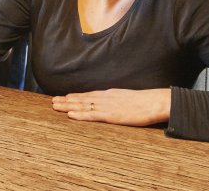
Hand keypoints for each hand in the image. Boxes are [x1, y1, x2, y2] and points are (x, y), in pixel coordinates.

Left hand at [51, 88, 170, 126]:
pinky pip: (92, 115)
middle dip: (67, 100)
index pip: (89, 95)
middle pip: (82, 99)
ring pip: (83, 105)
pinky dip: (80, 114)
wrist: (155, 102)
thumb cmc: (145, 102)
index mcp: (110, 94)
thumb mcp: (128, 98)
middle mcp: (105, 98)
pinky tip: (70, 114)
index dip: (75, 96)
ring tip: (56, 106)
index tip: (64, 96)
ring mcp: (107, 106)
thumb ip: (118, 100)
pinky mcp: (111, 115)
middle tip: (53, 101)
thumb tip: (113, 104)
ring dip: (68, 106)